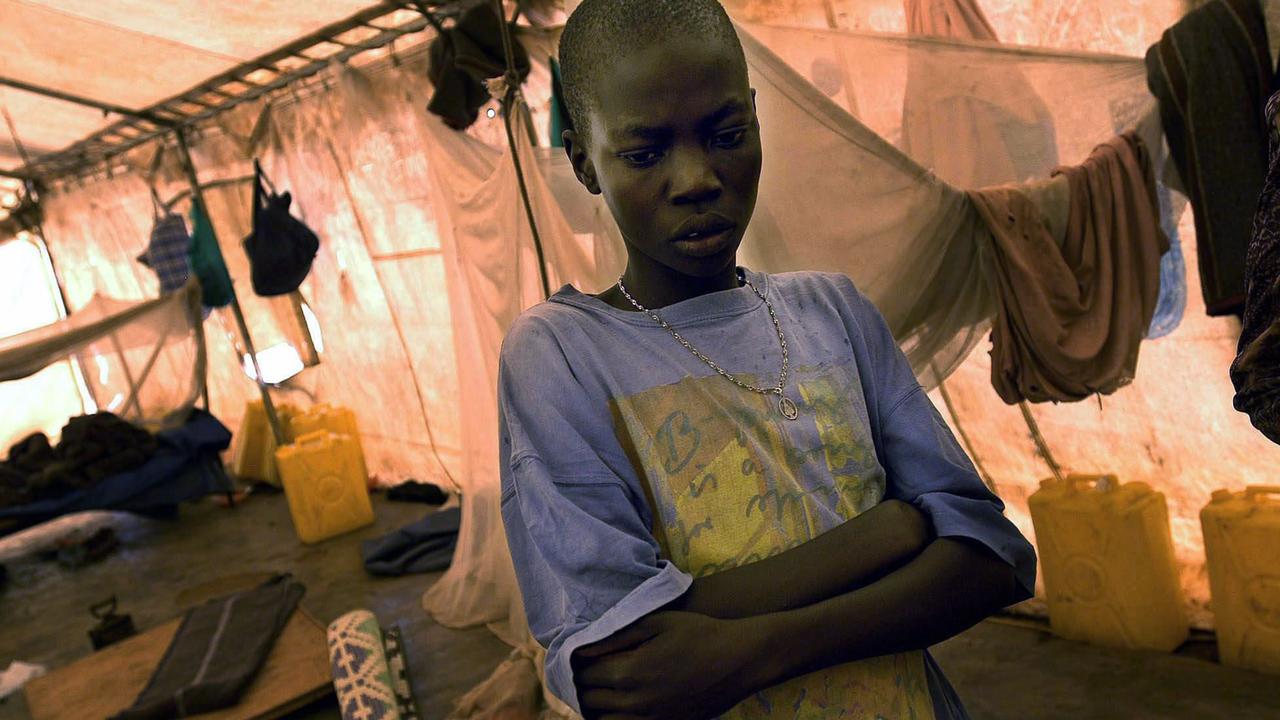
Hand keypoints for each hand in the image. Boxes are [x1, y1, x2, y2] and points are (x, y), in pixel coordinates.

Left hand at [573, 611, 763, 719]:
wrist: (740, 659)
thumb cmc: (698, 633)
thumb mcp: (656, 622)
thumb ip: (615, 635)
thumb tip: (580, 648)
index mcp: (630, 672)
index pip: (585, 674)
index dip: (578, 664)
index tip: (580, 654)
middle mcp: (637, 702)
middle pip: (590, 701)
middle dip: (584, 685)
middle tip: (587, 671)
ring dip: (597, 707)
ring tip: (601, 690)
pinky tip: (622, 705)